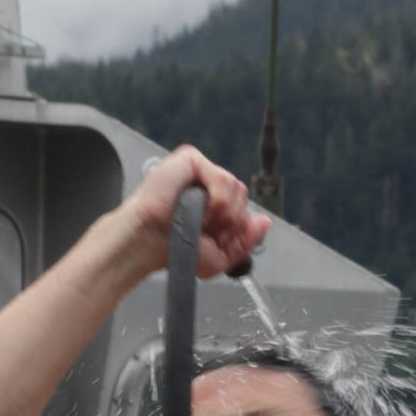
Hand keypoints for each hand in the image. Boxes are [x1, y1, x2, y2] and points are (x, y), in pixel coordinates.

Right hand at [123, 147, 270, 281]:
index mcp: (210, 200)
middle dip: (230, 220)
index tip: (216, 238)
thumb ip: (246, 240)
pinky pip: (222, 178)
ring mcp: (197, 170)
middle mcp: (204, 183)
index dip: (235, 225)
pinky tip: (197, 208)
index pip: (241, 204)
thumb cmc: (173, 250)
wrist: (149, 244)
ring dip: (222, 212)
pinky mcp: (190, 160)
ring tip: (198, 219)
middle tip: (205, 229)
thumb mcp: (219, 255)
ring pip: (235, 186)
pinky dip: (216, 200)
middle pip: (241, 193)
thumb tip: (265, 222)